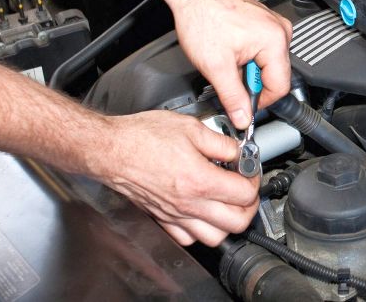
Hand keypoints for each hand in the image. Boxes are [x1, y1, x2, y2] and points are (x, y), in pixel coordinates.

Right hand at [97, 111, 258, 245]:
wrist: (110, 149)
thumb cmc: (142, 137)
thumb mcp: (191, 127)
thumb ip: (221, 142)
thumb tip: (238, 151)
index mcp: (199, 180)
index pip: (245, 194)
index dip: (254, 180)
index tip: (250, 170)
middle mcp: (188, 204)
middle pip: (237, 223)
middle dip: (249, 206)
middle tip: (246, 189)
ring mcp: (174, 215)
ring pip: (215, 237)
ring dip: (228, 222)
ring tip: (228, 203)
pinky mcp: (162, 219)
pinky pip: (189, 239)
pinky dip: (202, 231)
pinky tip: (203, 212)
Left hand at [169, 0, 292, 128]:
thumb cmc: (202, 15)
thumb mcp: (216, 67)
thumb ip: (233, 97)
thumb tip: (243, 117)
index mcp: (276, 40)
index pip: (280, 87)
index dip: (260, 103)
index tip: (243, 106)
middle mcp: (280, 31)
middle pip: (275, 75)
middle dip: (251, 83)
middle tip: (227, 78)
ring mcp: (273, 24)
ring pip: (268, 63)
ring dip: (248, 69)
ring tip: (226, 59)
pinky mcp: (263, 22)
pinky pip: (263, 50)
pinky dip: (247, 57)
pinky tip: (229, 49)